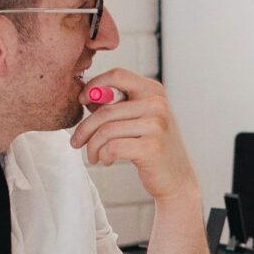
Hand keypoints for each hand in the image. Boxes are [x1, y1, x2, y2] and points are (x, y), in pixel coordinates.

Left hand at [71, 68, 198, 203]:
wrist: (177, 178)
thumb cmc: (153, 148)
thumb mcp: (139, 120)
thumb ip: (117, 106)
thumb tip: (87, 97)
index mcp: (154, 91)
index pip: (117, 75)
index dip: (94, 84)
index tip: (81, 101)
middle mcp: (157, 104)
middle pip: (106, 110)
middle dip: (84, 128)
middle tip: (76, 142)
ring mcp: (156, 125)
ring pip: (106, 131)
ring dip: (92, 146)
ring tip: (93, 156)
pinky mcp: (152, 147)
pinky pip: (112, 148)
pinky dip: (103, 156)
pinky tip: (107, 161)